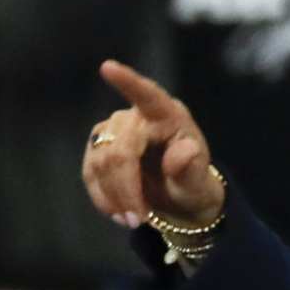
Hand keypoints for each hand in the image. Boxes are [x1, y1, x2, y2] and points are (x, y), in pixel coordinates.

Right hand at [84, 60, 224, 227]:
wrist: (178, 198)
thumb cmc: (193, 184)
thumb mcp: (199, 184)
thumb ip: (193, 170)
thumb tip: (185, 152)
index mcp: (169, 117)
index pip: (149, 96)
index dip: (128, 82)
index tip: (108, 67)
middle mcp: (138, 117)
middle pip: (120, 150)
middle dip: (126, 188)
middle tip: (139, 221)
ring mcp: (115, 130)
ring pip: (101, 162)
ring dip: (114, 196)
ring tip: (133, 220)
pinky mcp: (99, 147)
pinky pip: (90, 172)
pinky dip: (102, 197)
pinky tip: (117, 212)